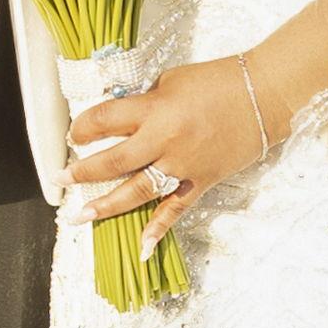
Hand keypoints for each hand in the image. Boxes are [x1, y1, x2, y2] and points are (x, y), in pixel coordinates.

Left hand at [65, 57, 268, 235]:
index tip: (74, 134)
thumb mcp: (172, 80)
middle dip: (83, 171)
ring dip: (107, 205)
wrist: (265, 93)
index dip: (83, 127)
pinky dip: (158, 228)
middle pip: (113, 161)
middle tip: (61, 178)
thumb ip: (145, 101)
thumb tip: (120, 118)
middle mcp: (165, 140)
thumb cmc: (218, 80)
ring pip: (137, 191)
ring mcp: (184, 164)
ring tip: (81, 216)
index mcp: (156, 108)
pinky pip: (176, 208)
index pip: (106, 120)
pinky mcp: (202, 180)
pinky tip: (141, 247)